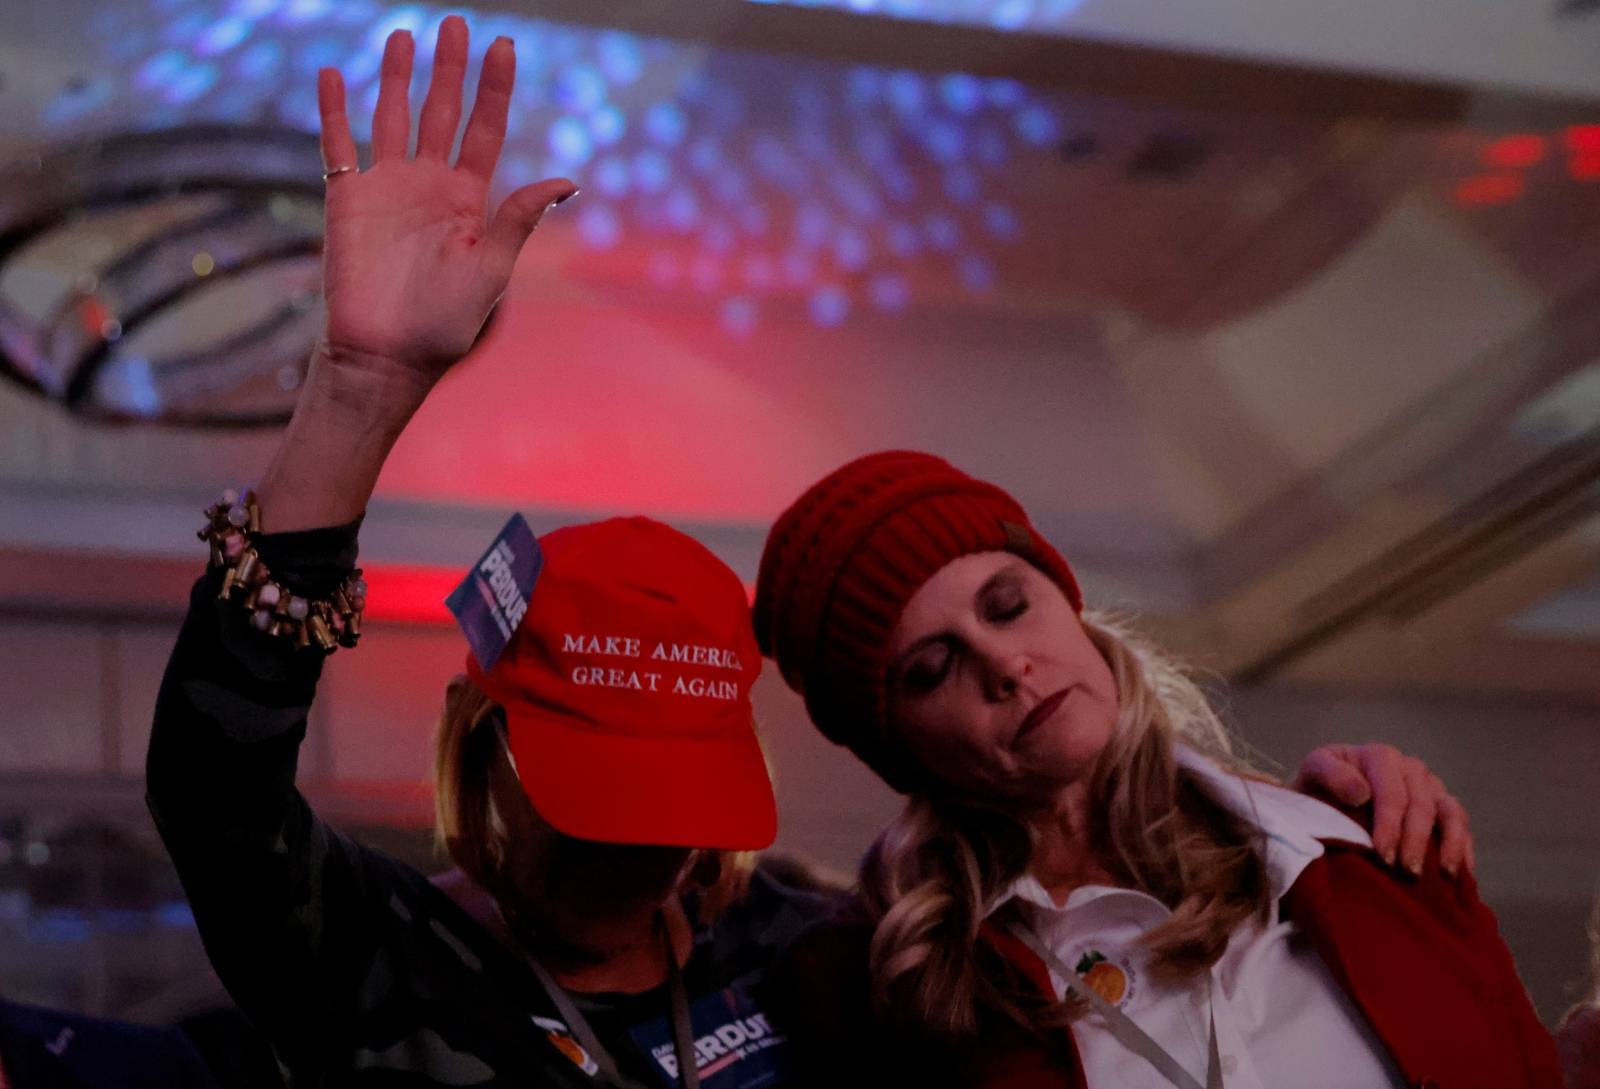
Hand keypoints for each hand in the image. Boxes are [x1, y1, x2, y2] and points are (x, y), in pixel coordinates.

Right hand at [315, 16, 576, 394]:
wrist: (387, 356)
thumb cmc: (445, 324)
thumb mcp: (492, 270)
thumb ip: (519, 219)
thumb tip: (567, 180)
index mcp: (469, 201)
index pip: (484, 131)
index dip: (494, 90)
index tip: (504, 47)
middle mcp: (429, 187)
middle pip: (441, 113)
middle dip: (449, 69)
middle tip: (457, 23)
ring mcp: (387, 190)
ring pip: (393, 118)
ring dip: (398, 78)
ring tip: (405, 35)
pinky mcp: (347, 200)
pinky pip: (337, 145)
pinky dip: (333, 110)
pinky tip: (335, 73)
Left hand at [1293, 743, 1474, 878]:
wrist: (1324, 797)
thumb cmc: (1319, 788)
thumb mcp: (1313, 773)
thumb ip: (1331, 775)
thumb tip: (1361, 794)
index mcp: (1379, 756)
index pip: (1392, 794)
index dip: (1390, 826)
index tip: (1383, 856)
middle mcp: (1409, 767)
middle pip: (1422, 805)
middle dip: (1415, 841)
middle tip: (1407, 873)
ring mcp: (1430, 786)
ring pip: (1450, 812)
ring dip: (1449, 844)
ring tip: (1443, 874)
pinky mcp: (1442, 805)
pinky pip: (1460, 824)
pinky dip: (1462, 847)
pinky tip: (1460, 873)